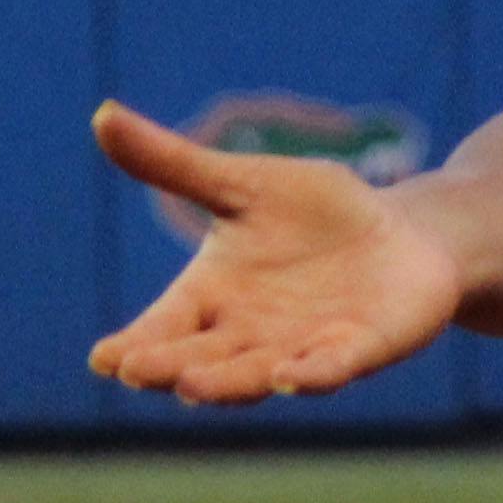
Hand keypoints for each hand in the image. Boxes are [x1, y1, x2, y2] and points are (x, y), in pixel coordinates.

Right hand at [87, 103, 465, 403]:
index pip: (162, 327)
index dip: (134, 344)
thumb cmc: (312, 214)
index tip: (102, 358)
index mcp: (211, 297)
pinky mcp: (359, 348)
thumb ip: (175, 164)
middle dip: (170, 367)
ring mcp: (303, 347)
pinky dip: (310, 375)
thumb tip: (102, 115)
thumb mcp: (241, 183)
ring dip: (227, 383)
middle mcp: (249, 335)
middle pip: (200, 359)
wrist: (400, 232)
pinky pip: (330, 367)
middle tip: (136, 371)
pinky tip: (290, 379)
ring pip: (257, 374)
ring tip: (192, 387)